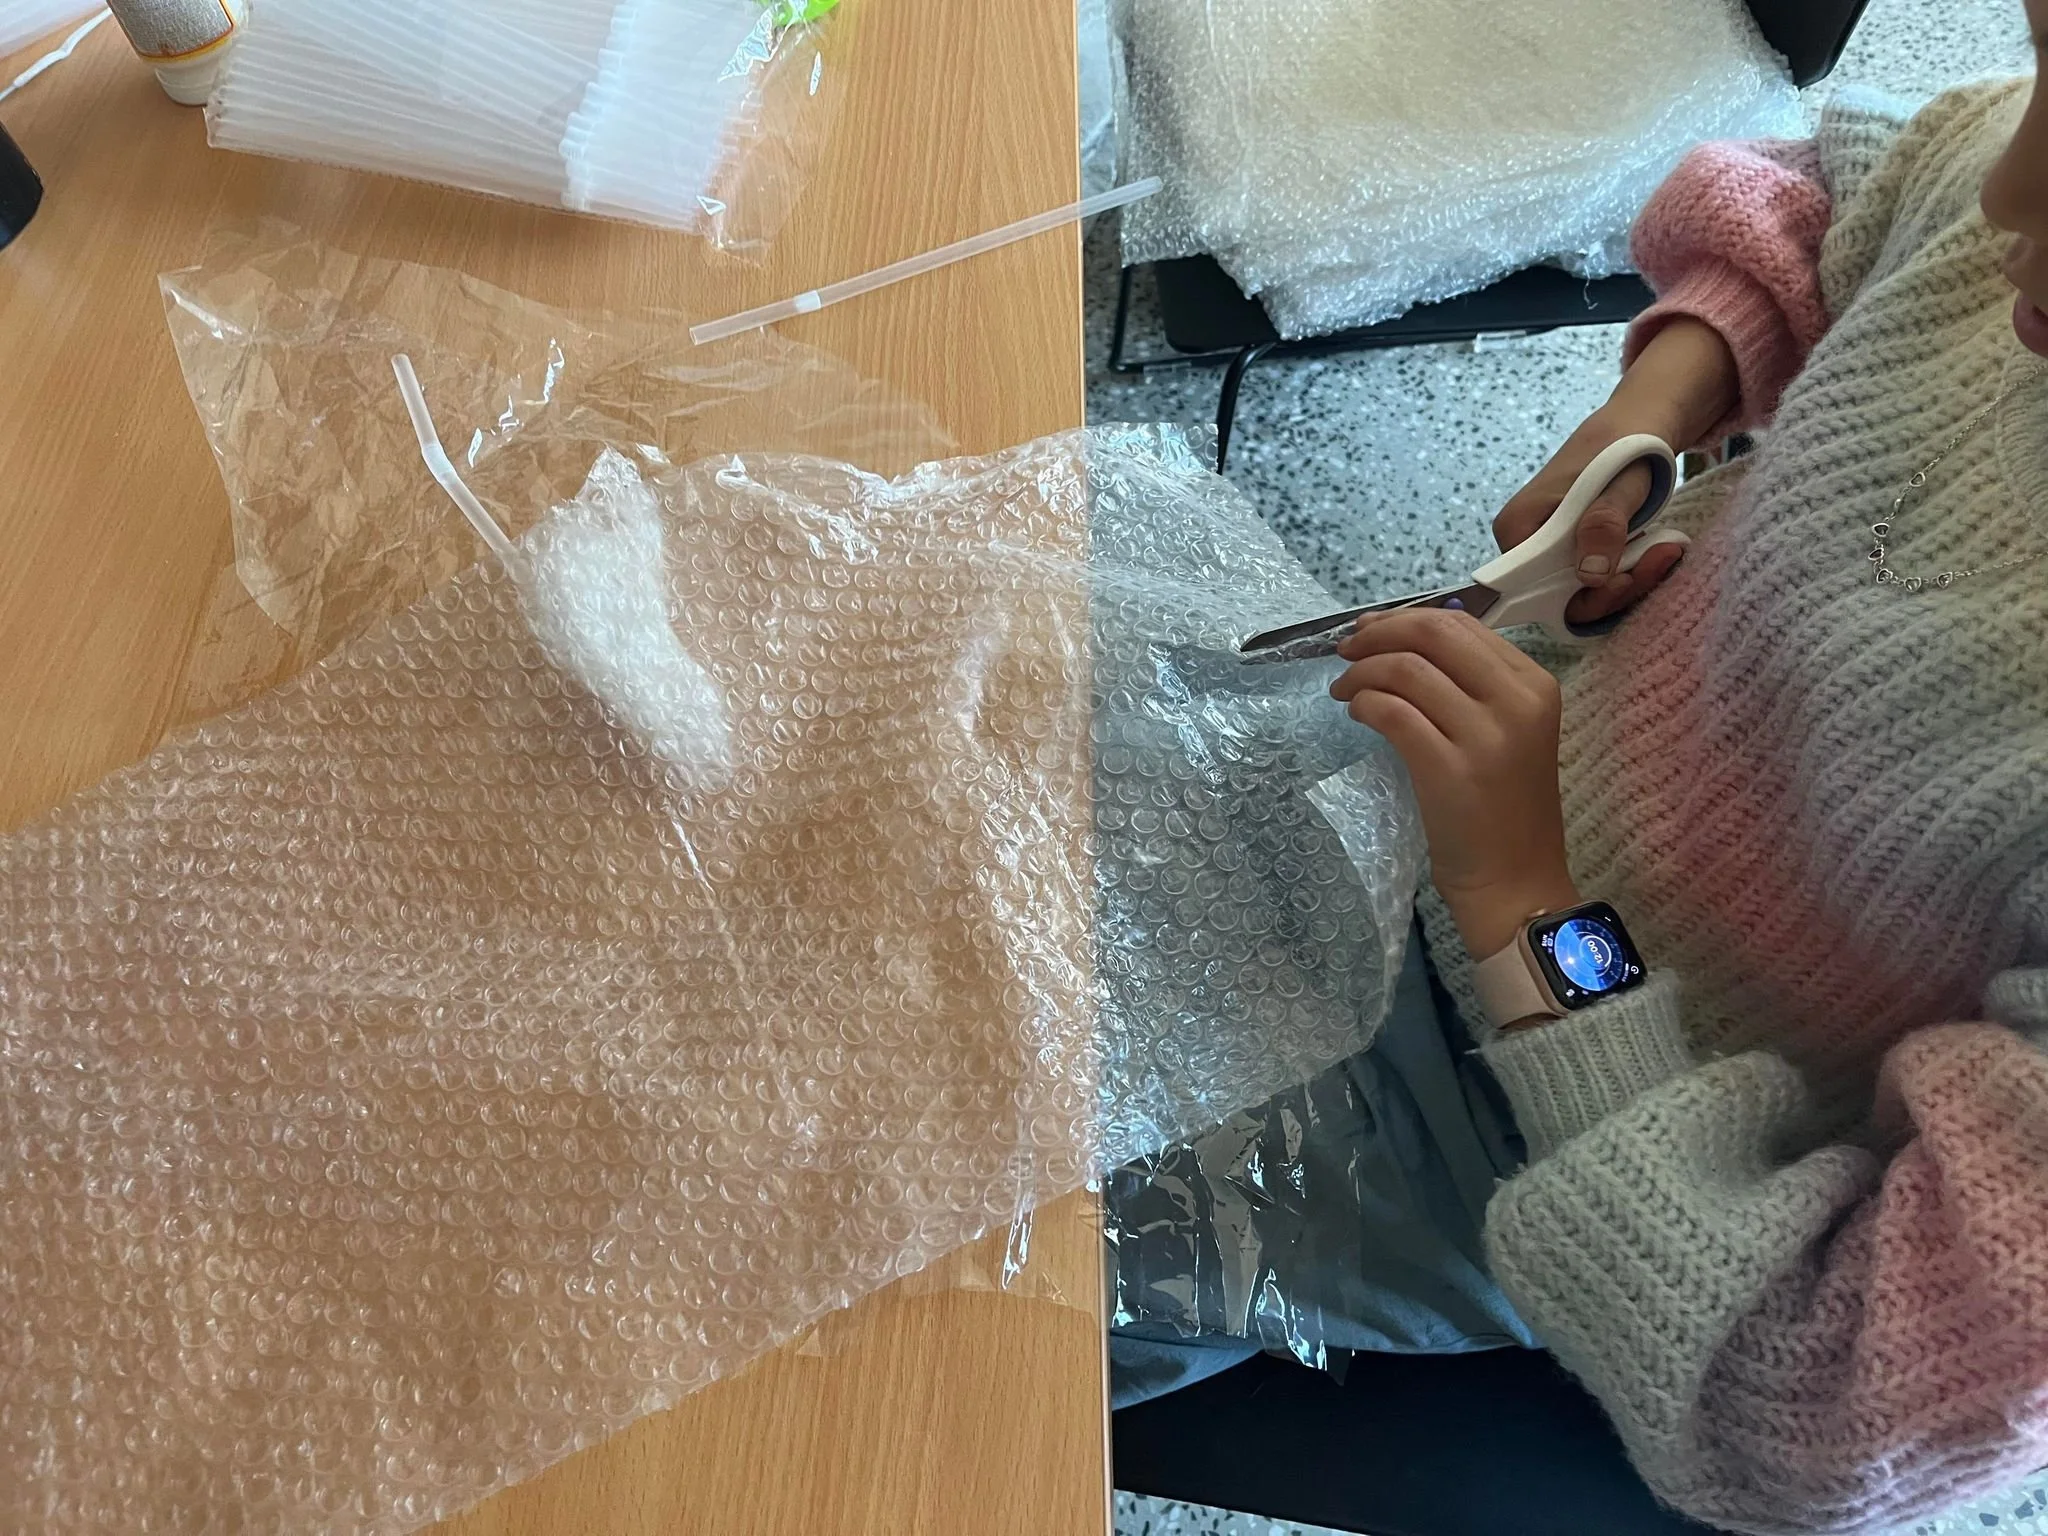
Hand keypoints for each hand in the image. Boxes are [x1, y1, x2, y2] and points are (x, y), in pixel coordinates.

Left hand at [1331, 607, 1580, 959]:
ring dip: (1361, 672)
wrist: (1516, 880)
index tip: (1371, 631)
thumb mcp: (1506, 730)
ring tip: (1344, 690)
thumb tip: (1401, 637)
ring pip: (1405, 669)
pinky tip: (1357, 714)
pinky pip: (1392, 711)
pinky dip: (1364, 703)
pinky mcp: (1450, 769)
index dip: (1405, 619)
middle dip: (1379, 634)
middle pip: (1433, 634)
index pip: (1461, 624)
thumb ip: (1470, 683)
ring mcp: (1486, 736)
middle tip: (1346, 650)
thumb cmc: (1503, 807)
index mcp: (1534, 684)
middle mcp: (1517, 701)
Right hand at [1495, 317, 1737, 626]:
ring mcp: (1547, 553)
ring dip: (1630, 580)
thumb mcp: (1617, 484)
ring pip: (1583, 593)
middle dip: (1614, 590)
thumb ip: (1603, 525)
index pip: (1531, 589)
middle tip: (1660, 557)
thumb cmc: (1620, 449)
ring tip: (1668, 548)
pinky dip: (1630, 573)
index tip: (1622, 580)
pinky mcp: (1572, 554)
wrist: (1635, 428)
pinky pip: (1596, 582)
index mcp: (1517, 529)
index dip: (1578, 597)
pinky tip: (1658, 549)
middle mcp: (1523, 547)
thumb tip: (1590, 576)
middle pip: (1561, 598)